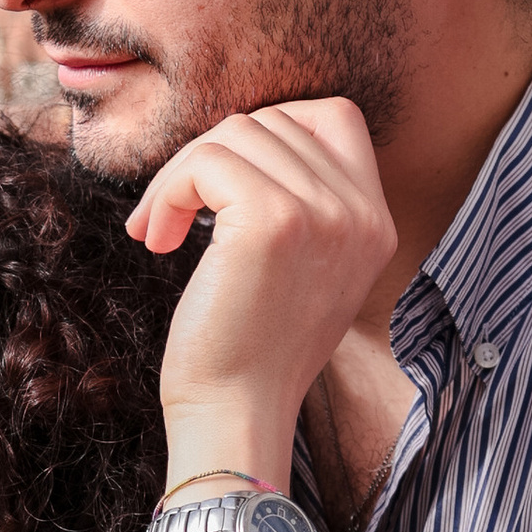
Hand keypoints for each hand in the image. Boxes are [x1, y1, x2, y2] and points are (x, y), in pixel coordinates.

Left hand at [130, 97, 395, 463]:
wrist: (235, 414)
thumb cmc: (248, 349)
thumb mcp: (301, 268)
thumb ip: (299, 202)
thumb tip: (241, 137)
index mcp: (374, 223)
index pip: (334, 117)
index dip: (270, 130)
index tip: (226, 183)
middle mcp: (360, 213)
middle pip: (273, 121)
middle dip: (209, 158)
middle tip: (173, 214)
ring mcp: (322, 212)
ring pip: (233, 134)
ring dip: (179, 176)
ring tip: (159, 230)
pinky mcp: (272, 219)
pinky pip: (205, 162)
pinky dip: (167, 191)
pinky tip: (157, 239)